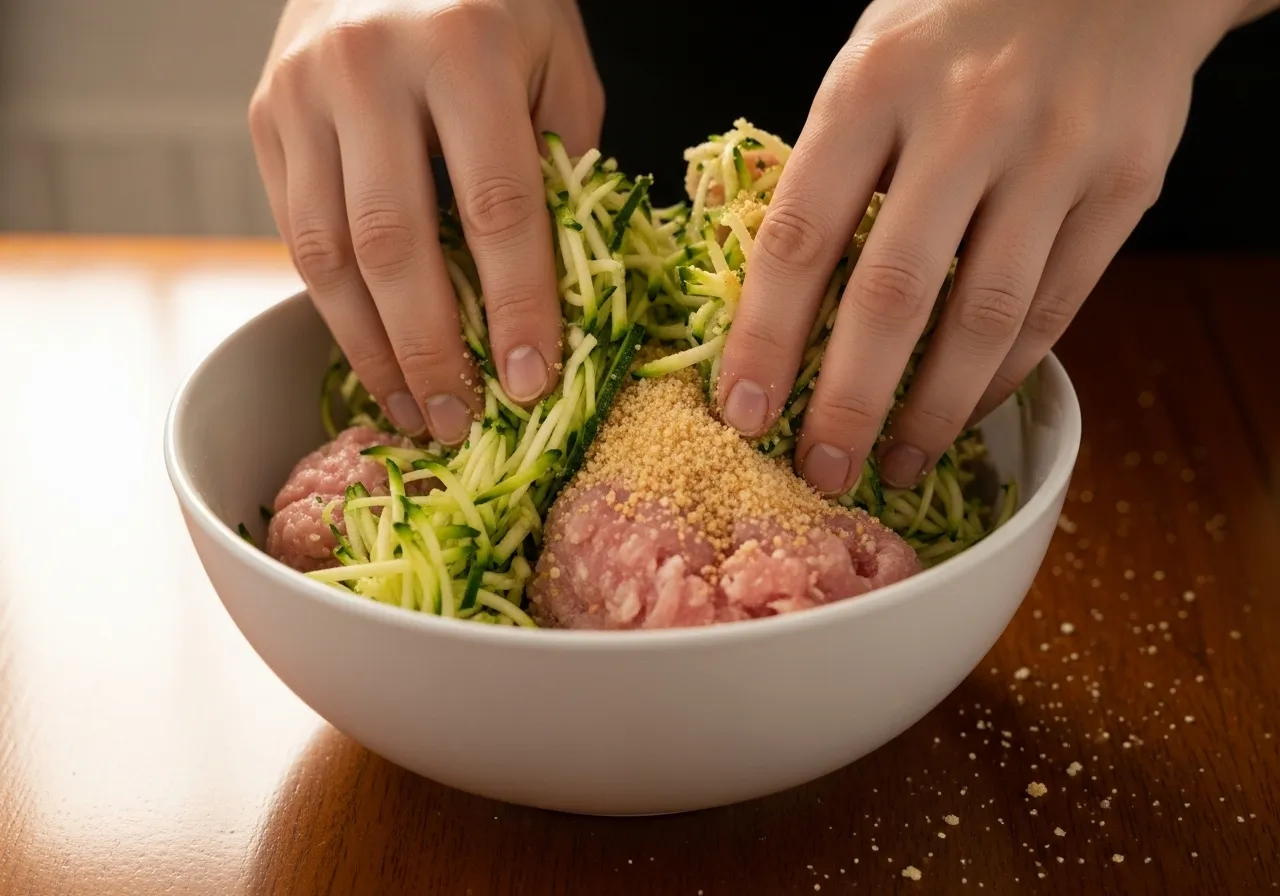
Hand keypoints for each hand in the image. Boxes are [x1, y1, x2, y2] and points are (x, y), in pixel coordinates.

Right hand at [249, 0, 602, 443]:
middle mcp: (368, 68)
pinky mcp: (264, 116)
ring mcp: (301, 93)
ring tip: (411, 407)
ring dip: (371, 346)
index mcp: (463, 48)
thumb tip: (553, 288)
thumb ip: (561, 164)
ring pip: (327, 252)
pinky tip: (372, 349)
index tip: (531, 381)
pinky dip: (334, 305)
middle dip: (431, 349)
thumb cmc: (496, 0)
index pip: (496, 207)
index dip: (516, 306)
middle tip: (458, 421)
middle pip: (395, 244)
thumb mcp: (557, 62)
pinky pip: (295, 232)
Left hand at [716, 0, 1245, 492]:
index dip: (765, 338)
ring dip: (932, 411)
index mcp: (873, 86)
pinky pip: (1057, 307)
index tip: (743, 413)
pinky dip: (1003, 375)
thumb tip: (774, 300)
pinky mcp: (1124, 184)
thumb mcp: (870, 66)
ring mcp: (1054, 153)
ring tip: (895, 464)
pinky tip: (965, 411)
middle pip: (894, 294)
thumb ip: (828, 168)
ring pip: (985, 317)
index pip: (800, 236)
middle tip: (819, 472)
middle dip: (847, 402)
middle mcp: (966, 119)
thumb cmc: (958, 25)